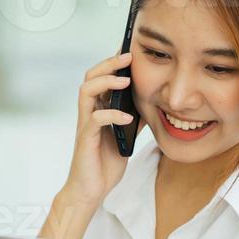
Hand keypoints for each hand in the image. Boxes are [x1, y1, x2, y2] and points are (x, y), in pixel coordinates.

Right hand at [62, 51, 142, 207]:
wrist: (92, 189)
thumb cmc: (105, 163)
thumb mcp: (127, 136)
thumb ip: (135, 118)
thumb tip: (153, 101)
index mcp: (97, 109)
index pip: (101, 77)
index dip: (113, 62)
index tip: (129, 49)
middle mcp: (89, 113)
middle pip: (90, 76)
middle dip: (109, 63)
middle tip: (128, 55)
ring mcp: (85, 125)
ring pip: (86, 91)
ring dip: (106, 82)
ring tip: (126, 81)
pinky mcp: (86, 139)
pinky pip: (96, 119)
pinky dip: (112, 114)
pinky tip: (127, 117)